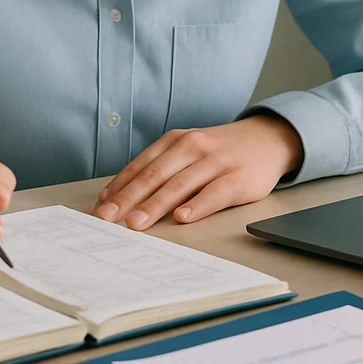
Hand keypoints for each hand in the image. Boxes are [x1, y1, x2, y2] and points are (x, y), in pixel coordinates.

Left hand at [89, 115, 303, 229]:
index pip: (140, 167)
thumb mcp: (187, 152)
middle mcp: (192, 147)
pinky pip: (215, 194)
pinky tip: (182, 218)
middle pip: (154, 176)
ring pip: (179, 185)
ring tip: (135, 224)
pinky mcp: (238, 178)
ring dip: (154, 206)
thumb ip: (158, 171)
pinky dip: (197, 206)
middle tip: (106, 219)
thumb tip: (116, 198)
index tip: (95, 209)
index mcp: (175, 141)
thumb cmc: (218, 152)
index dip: (117, 188)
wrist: (267, 139)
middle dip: (127, 199)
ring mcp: (215, 162)